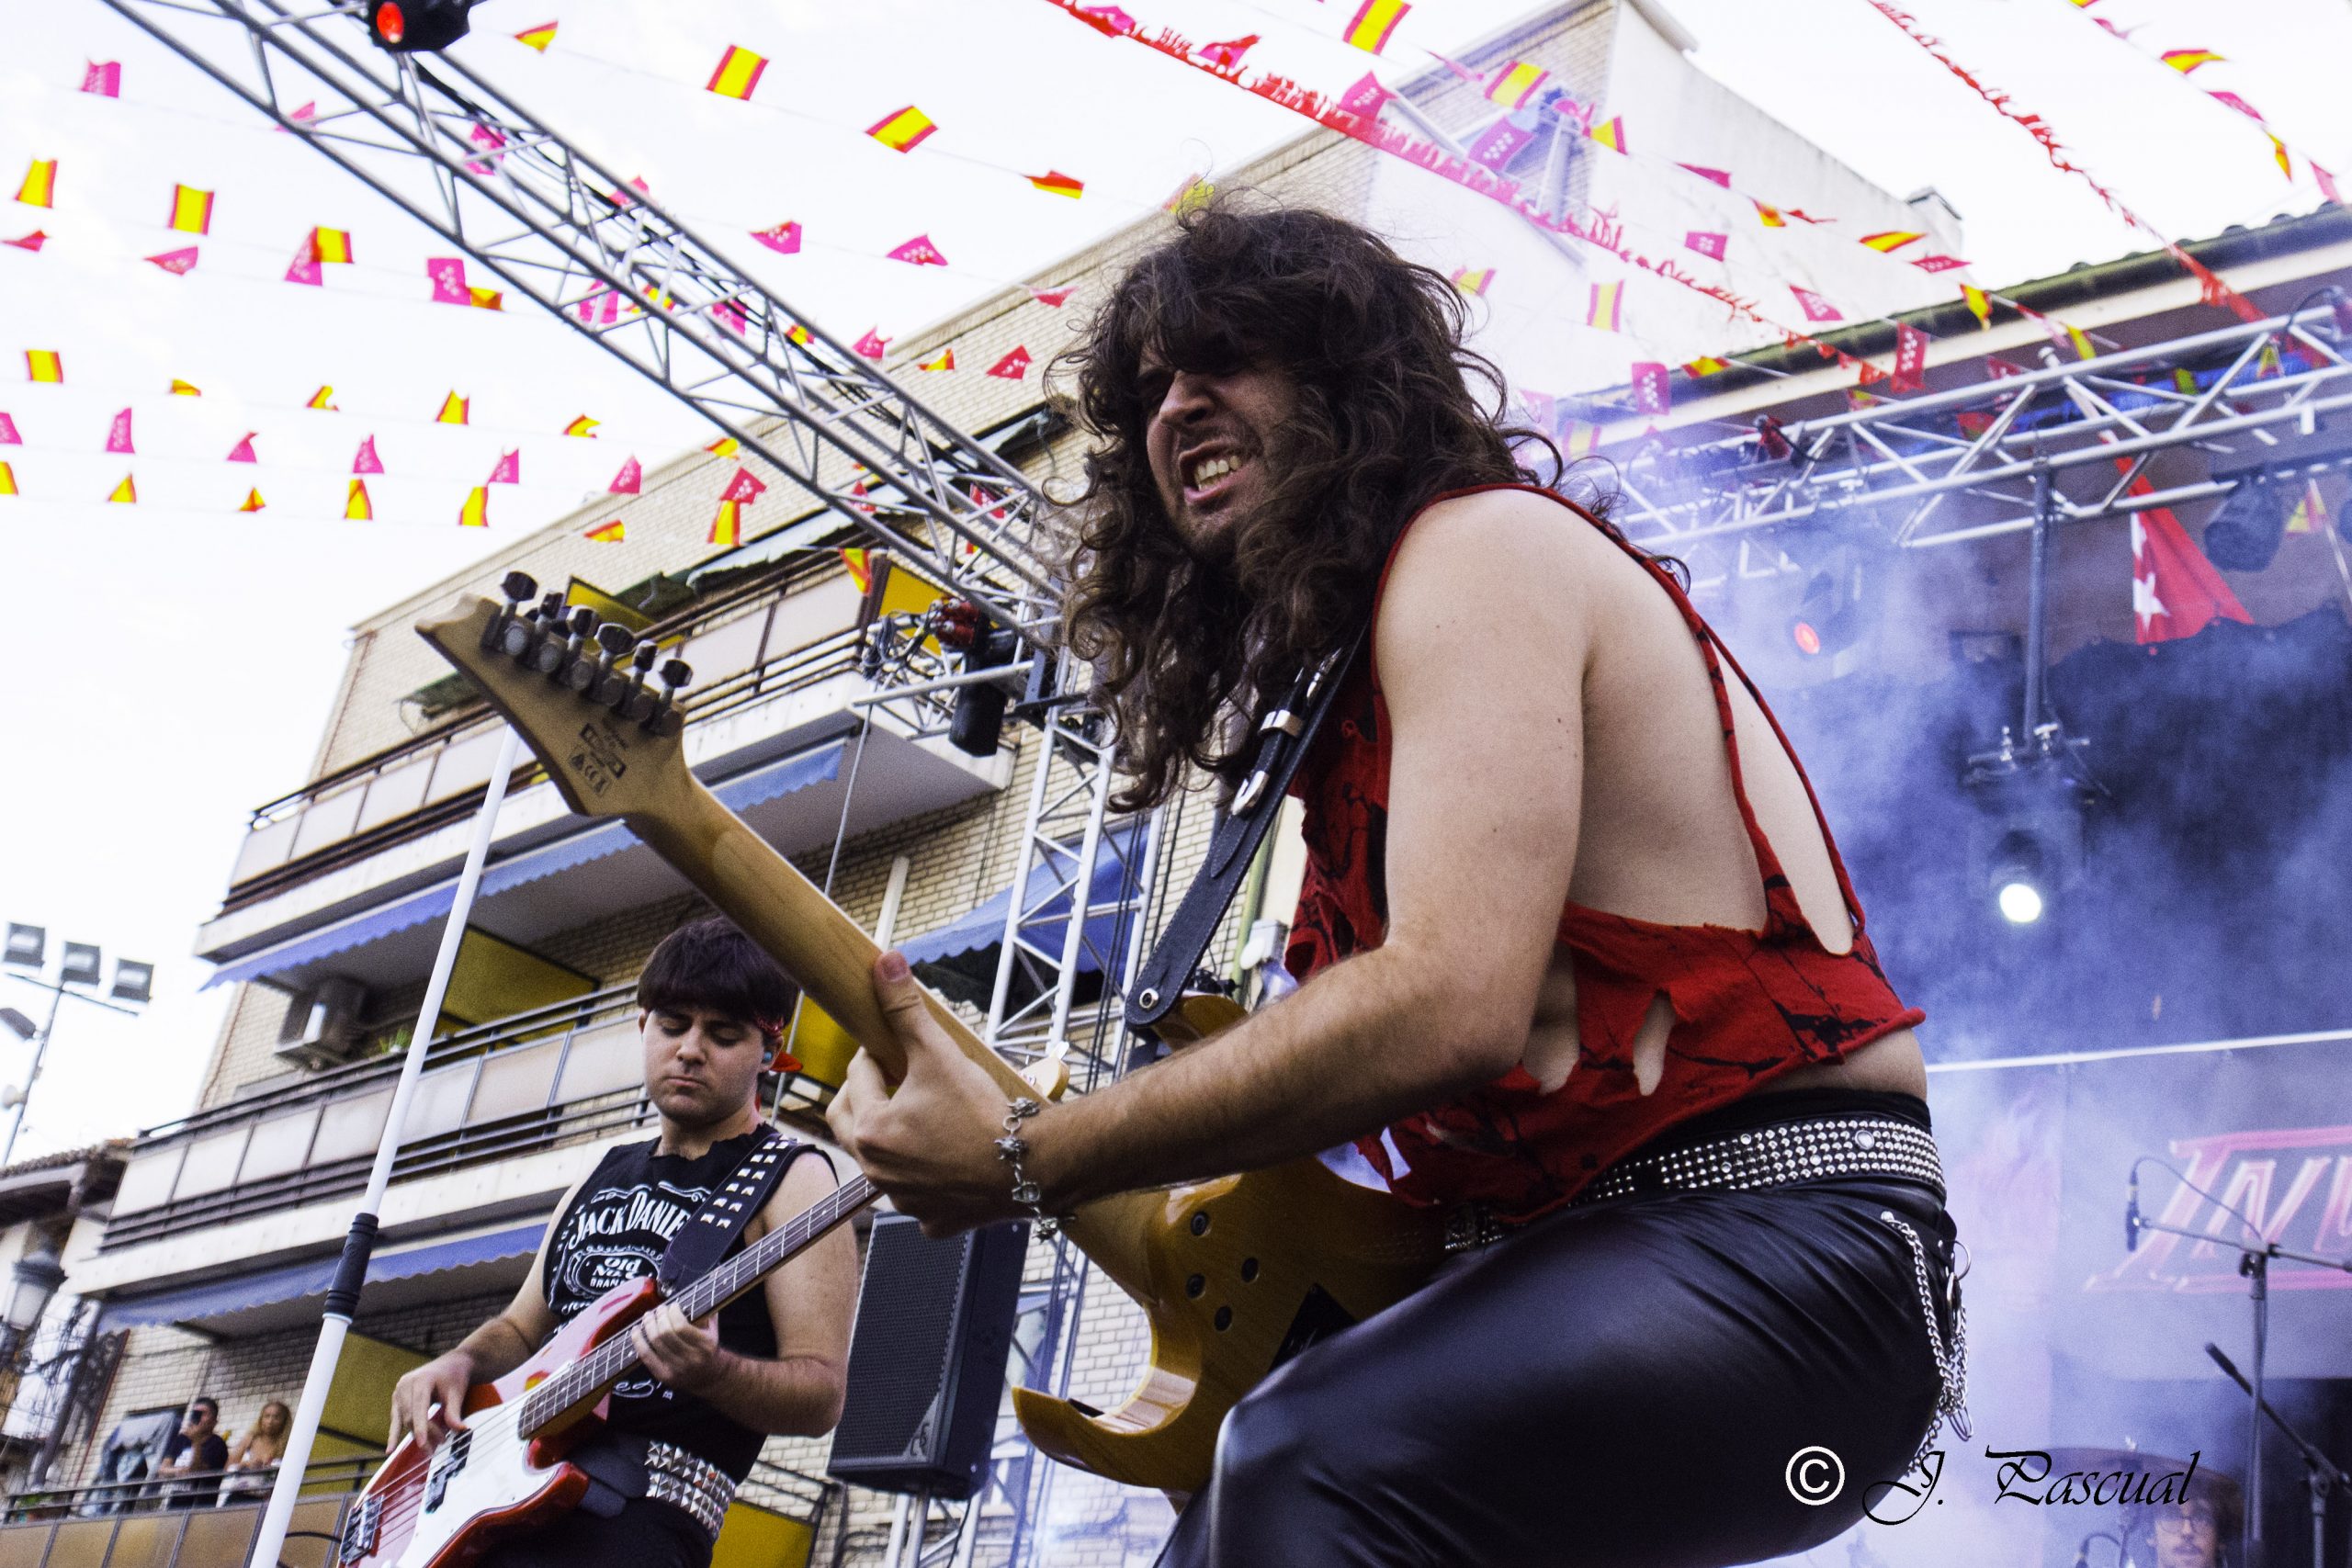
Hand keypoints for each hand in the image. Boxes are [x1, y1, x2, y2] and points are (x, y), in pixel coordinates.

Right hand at [389, 1351, 472, 1453]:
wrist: (451, 1364)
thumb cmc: (454, 1377)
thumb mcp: (457, 1392)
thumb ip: (454, 1411)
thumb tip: (459, 1429)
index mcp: (421, 1379)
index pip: (419, 1406)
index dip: (421, 1426)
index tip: (422, 1443)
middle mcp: (406, 1384)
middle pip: (411, 1415)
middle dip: (424, 1433)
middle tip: (440, 1443)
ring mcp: (399, 1391)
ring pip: (403, 1419)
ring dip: (415, 1434)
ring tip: (429, 1449)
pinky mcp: (397, 1398)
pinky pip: (396, 1418)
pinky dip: (394, 1434)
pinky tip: (389, 1450)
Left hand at [630, 1301, 722, 1393]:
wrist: (710, 1377)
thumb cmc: (709, 1348)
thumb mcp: (713, 1330)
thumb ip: (705, 1313)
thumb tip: (691, 1294)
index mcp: (705, 1345)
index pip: (681, 1326)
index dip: (672, 1312)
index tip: (672, 1306)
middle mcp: (691, 1358)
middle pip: (665, 1333)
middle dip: (659, 1316)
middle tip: (658, 1309)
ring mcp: (676, 1369)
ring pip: (654, 1342)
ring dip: (648, 1325)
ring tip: (648, 1317)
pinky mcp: (664, 1376)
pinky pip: (646, 1356)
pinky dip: (638, 1341)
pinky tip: (636, 1331)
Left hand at [827, 951, 1037, 1236]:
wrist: (1032, 1166)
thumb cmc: (983, 1112)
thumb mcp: (939, 1053)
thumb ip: (905, 1009)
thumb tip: (884, 964)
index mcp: (868, 1129)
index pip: (857, 1075)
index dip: (875, 1052)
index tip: (894, 1045)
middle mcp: (876, 1171)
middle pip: (851, 1122)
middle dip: (866, 1095)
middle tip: (892, 1077)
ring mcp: (903, 1200)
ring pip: (883, 1161)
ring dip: (894, 1136)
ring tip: (923, 1113)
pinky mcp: (932, 1220)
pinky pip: (918, 1195)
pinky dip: (927, 1177)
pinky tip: (948, 1158)